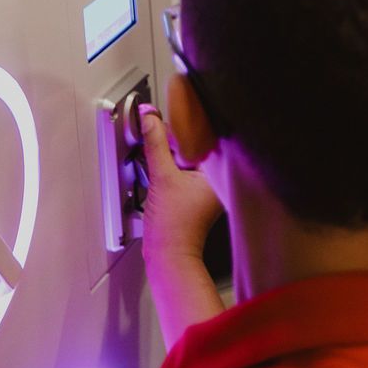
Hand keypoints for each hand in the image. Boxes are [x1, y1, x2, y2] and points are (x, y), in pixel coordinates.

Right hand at [139, 107, 222, 277]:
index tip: (166, 111)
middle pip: (193, 142)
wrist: (168, 256)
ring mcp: (205, 186)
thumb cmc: (173, 228)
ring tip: (153, 149)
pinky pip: (181, 168)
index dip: (184, 121)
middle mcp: (216, 177)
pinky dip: (168, 164)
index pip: (203, 133)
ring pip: (185, 155)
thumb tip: (149, 117)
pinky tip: (156, 166)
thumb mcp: (162, 177)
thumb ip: (155, 143)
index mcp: (219, 170)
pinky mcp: (192, 193)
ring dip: (167, 150)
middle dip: (172, 136)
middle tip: (153, 127)